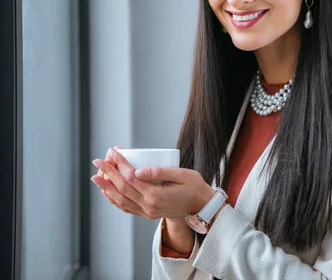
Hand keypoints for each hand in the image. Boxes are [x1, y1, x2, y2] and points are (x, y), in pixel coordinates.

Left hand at [91, 148, 214, 219]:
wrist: (201, 205)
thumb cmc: (194, 187)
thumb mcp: (182, 175)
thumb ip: (160, 172)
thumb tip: (138, 170)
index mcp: (157, 195)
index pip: (132, 177)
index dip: (120, 164)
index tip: (113, 153)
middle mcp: (149, 205)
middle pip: (122, 188)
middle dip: (108, 173)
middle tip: (98, 161)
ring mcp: (147, 211)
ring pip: (121, 200)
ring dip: (107, 188)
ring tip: (96, 176)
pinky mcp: (147, 213)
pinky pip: (126, 207)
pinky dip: (114, 200)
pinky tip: (107, 192)